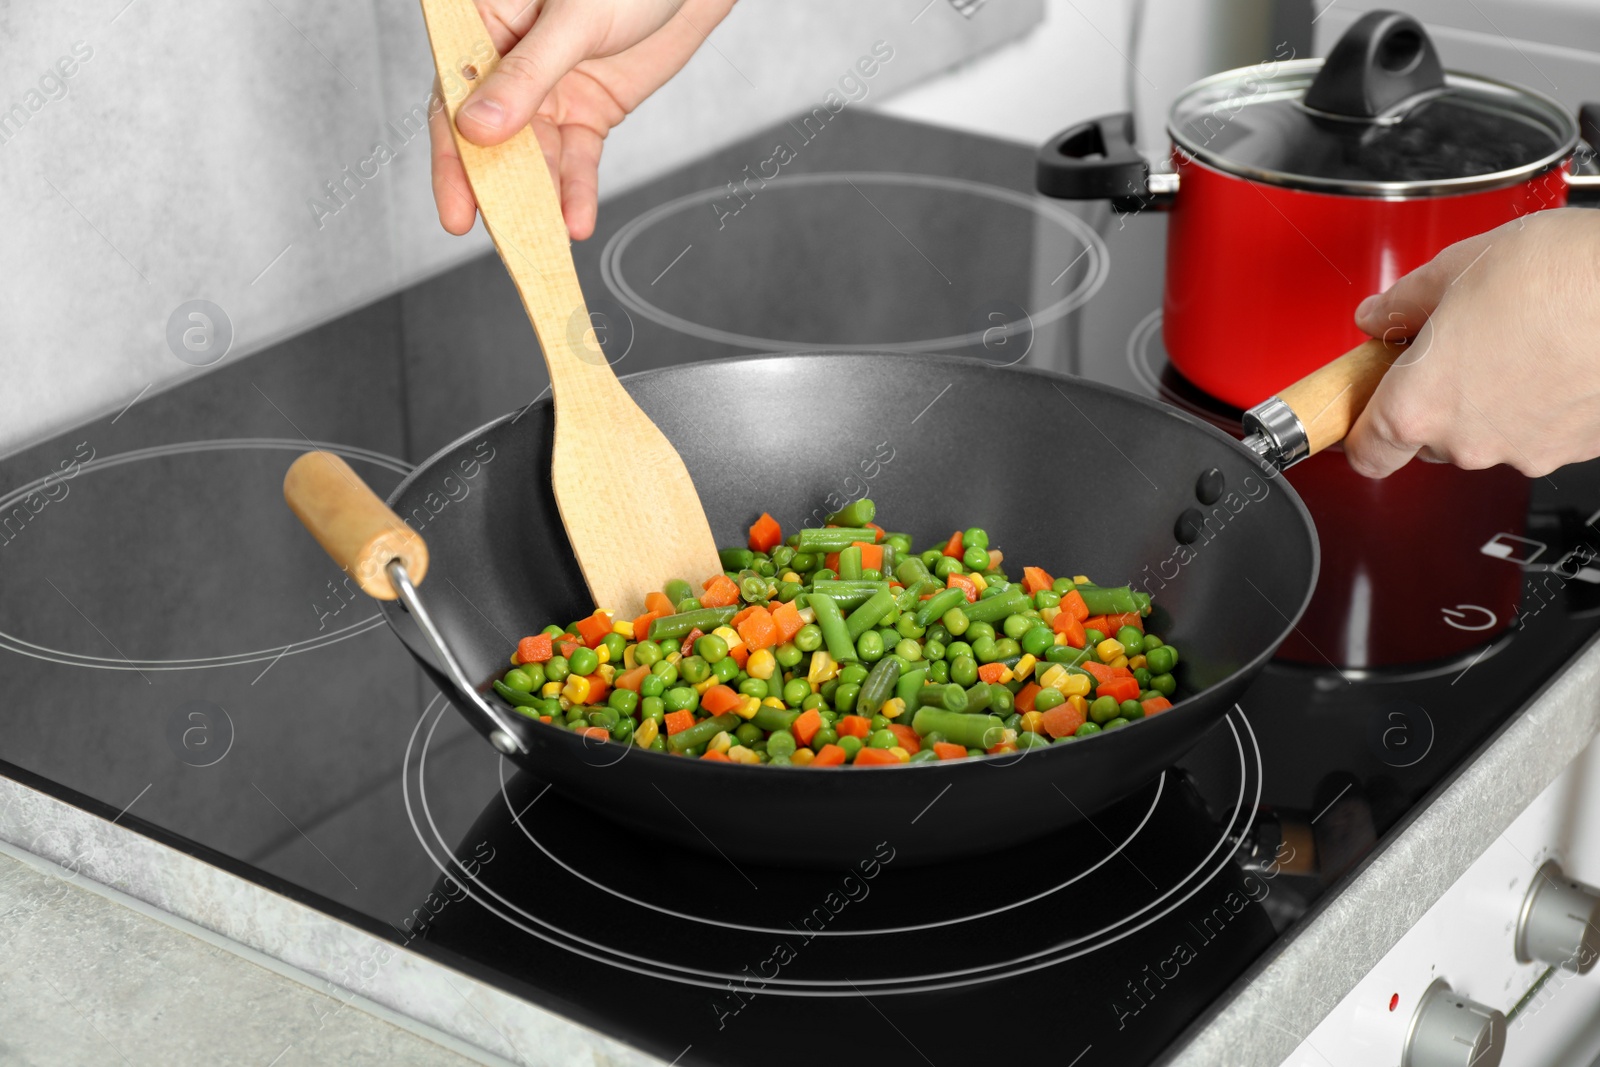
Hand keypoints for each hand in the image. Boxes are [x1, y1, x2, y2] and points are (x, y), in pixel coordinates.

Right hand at [429, 0, 735, 239]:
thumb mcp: (573, 19)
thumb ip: (527, 74)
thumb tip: (478, 129)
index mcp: (482, 20)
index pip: (452, 94)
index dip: (453, 156)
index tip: (459, 208)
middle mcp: (508, 58)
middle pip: (490, 137)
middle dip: (499, 190)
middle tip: (505, 236)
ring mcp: (549, 86)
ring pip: (537, 154)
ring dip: (543, 197)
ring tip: (548, 238)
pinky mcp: (587, 107)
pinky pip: (577, 156)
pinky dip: (577, 190)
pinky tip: (576, 219)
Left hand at [1344, 208, 1599, 478]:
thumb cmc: (1565, 276)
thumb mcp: (1459, 267)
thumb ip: (1405, 301)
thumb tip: (1378, 314)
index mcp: (1421, 405)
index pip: (1365, 450)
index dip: (1356, 429)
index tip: (1357, 410)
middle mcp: (1469, 442)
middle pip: (1426, 437)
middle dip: (1432, 395)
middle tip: (1451, 344)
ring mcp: (1526, 450)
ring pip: (1485, 433)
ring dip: (1488, 397)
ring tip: (1515, 338)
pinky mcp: (1575, 448)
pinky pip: (1538, 429)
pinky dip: (1537, 401)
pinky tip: (1552, 355)